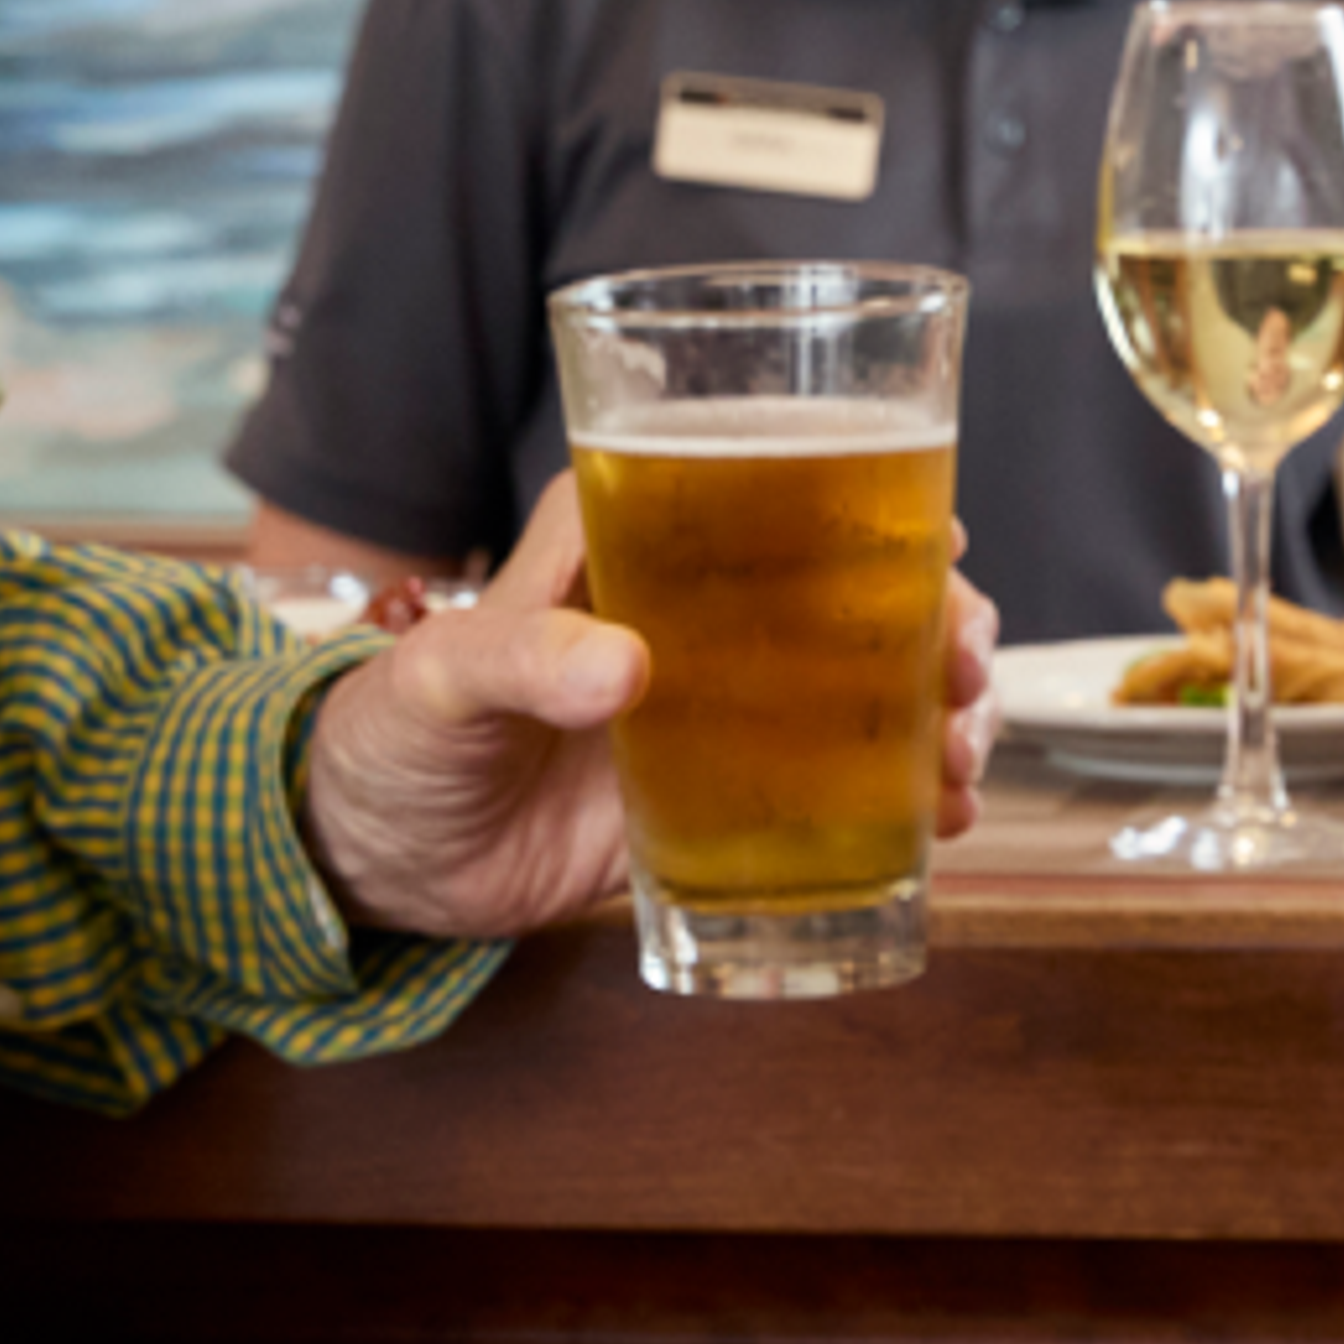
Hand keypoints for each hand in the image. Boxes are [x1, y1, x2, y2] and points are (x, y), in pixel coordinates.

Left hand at [302, 493, 1006, 936]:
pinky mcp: (730, 788)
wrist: (376, 862)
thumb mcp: (439, 680)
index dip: (872, 491)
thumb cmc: (391, 735)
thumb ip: (522, 657)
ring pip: (868, 677)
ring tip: (966, 756)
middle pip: (854, 581)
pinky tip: (947, 818)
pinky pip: (840, 781)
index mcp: (635, 537)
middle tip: (967, 666)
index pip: (770, 481)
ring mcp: (725, 698)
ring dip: (939, 706)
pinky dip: (907, 795)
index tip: (943, 533)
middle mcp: (701, 606)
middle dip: (938, 614)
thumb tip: (627, 666)